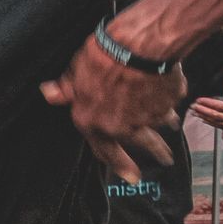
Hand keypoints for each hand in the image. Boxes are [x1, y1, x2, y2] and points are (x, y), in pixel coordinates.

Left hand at [41, 34, 181, 182]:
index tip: (132, 177)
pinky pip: (171, 102)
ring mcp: (150, 116)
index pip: (106, 152)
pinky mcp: (170, 102)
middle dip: (157, 152)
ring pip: (160, 123)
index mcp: (94, 123)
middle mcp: (123, 126)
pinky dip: (171, 99)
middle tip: (166, 160)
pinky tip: (172, 94)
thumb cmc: (102, 57)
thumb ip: (66, 89)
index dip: (119, 165)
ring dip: (166, 125)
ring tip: (172, 127)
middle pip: (144, 144)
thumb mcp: (75, 72)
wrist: (138, 46)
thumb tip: (50, 93)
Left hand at [188, 72, 222, 133]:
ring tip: (196, 113)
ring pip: (220, 124)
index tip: (197, 100)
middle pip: (218, 117)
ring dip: (207, 119)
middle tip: (190, 107)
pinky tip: (208, 121)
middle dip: (203, 111)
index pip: (221, 107)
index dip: (208, 103)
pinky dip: (216, 124)